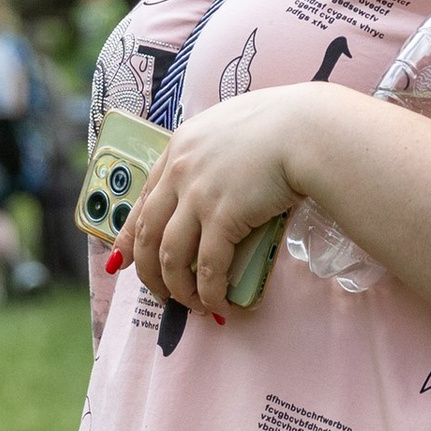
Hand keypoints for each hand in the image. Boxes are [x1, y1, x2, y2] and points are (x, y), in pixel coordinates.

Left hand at [121, 81, 345, 313]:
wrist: (306, 129)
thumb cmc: (283, 125)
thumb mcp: (231, 129)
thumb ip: (214, 153)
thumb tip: (219, 178)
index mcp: (179, 147)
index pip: (143, 200)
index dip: (129, 237)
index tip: (123, 261)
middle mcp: (180, 171)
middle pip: (148, 234)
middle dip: (150, 273)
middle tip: (162, 295)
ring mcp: (198, 195)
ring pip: (171, 257)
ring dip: (178, 289)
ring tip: (191, 305)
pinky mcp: (223, 217)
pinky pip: (208, 267)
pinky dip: (208, 292)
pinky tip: (217, 303)